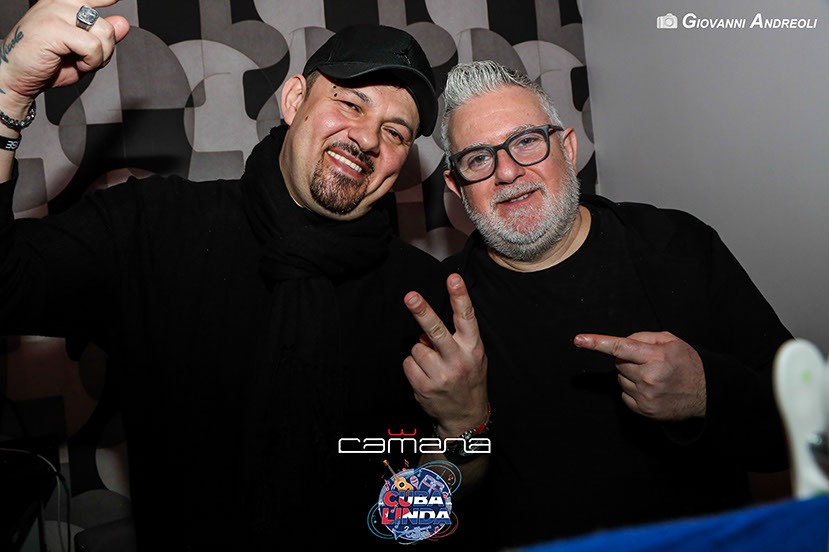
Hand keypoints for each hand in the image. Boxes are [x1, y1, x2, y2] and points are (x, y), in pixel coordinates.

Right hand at [0, 0, 129, 113]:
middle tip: (84, 59)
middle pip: (106, 25)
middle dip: (105, 50)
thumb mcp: (83, 51)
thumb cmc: (47, 64)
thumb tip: (123, 22)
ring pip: (104, 33)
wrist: (18, 77)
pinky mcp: (53, 27)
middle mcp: (60, 3)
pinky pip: (92, 45)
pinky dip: (91, 61)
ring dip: (98, 57)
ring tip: (78, 60)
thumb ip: (103, 36)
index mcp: (64, 4)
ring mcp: (55, 12)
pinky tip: (75, 63)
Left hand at [403, 273, 487, 437]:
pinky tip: (425, 375)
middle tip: (410, 296)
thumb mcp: (473, 355)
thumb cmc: (468, 378)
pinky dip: (413, 367)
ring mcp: (441, 375)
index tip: (453, 278)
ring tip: (433, 364)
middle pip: (435, 331)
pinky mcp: (424, 387)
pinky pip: (408, 364)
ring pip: (417, 348)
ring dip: (420, 353)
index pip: (466, 317)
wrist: (466, 416)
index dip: (459, 296)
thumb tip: (426, 331)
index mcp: (473, 348)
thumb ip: (456, 339)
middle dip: (422, 312)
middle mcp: (458, 360)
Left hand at [574, 331, 705, 420]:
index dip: (597, 343)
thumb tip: (621, 341)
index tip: (579, 340)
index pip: (620, 347)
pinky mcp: (644, 410)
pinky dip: (633, 389)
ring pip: (620, 379)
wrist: (707, 393)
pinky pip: (624, 395)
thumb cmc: (687, 363)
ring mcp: (646, 396)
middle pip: (618, 363)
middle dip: (628, 360)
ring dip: (630, 375)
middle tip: (648, 362)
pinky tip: (651, 388)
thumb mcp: (671, 341)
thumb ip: (644, 337)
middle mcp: (649, 377)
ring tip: (653, 376)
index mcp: (656, 357)